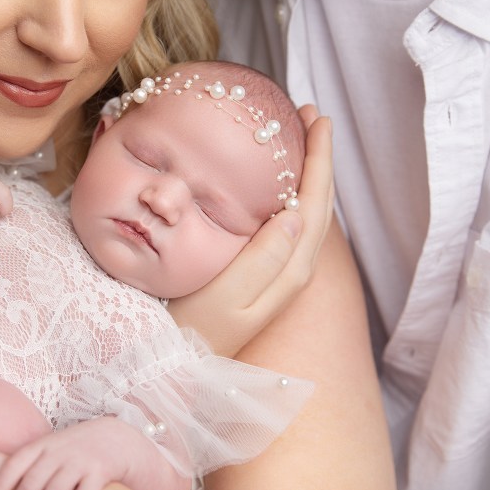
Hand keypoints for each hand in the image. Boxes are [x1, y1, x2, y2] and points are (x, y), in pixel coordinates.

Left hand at [0, 418, 184, 489]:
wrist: (116, 439)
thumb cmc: (72, 452)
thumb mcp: (46, 451)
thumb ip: (19, 464)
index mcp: (42, 445)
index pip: (15, 462)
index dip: (1, 483)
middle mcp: (60, 451)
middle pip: (33, 481)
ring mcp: (82, 460)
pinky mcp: (103, 470)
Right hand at [169, 106, 334, 355]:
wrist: (170, 373)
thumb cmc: (188, 333)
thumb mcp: (225, 297)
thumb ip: (262, 258)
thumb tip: (295, 213)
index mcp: (289, 271)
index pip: (315, 203)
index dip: (319, 159)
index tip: (317, 118)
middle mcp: (292, 274)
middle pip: (317, 205)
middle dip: (318, 158)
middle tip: (309, 116)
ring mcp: (278, 278)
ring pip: (305, 216)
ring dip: (306, 174)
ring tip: (299, 139)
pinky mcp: (261, 281)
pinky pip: (287, 229)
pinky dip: (288, 197)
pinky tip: (274, 185)